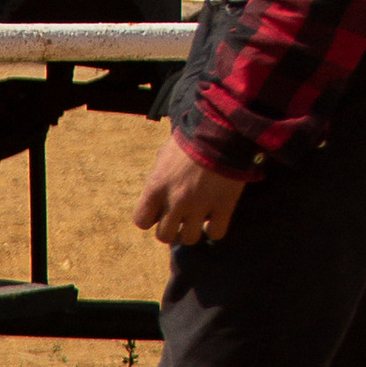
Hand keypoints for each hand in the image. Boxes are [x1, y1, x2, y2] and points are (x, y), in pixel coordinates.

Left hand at [134, 130, 248, 247]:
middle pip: (164, 235)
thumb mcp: (166, 153)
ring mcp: (200, 205)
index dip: (151, 218)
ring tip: (199, 219)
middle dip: (172, 228)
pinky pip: (216, 233)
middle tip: (181, 218)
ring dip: (193, 230)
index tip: (161, 211)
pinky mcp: (223, 205)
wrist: (223, 128)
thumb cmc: (192, 136)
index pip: (141, 220)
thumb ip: (159, 174)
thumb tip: (158, 186)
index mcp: (156, 186)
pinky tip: (217, 218)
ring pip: (189, 238)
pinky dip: (215, 229)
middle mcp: (175, 200)